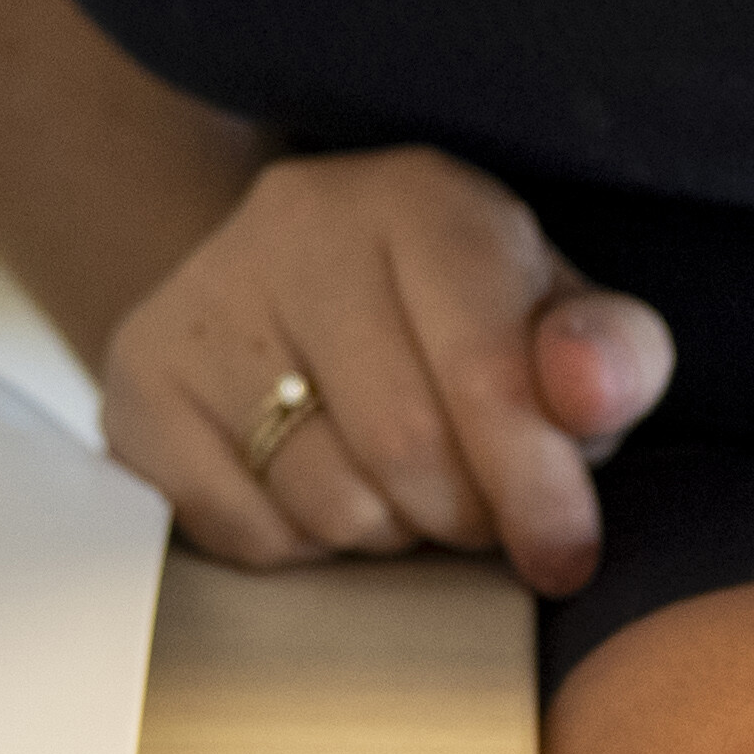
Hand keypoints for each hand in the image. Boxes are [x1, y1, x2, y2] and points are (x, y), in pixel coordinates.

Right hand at [99, 146, 672, 589]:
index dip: (540, 484)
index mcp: (420, 198)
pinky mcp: (142, 380)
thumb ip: (612, 358)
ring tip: (396, 488)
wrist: (294, 294)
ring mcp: (203, 299)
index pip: (487, 368)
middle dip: (464, 516)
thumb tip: (585, 391)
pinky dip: (300, 545)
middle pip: (407, 448)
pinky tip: (314, 486)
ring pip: (325, 499)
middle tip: (476, 513)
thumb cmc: (457, 325)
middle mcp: (298, 224)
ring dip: (386, 532)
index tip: (565, 555)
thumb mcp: (554, 325)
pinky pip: (243, 530)